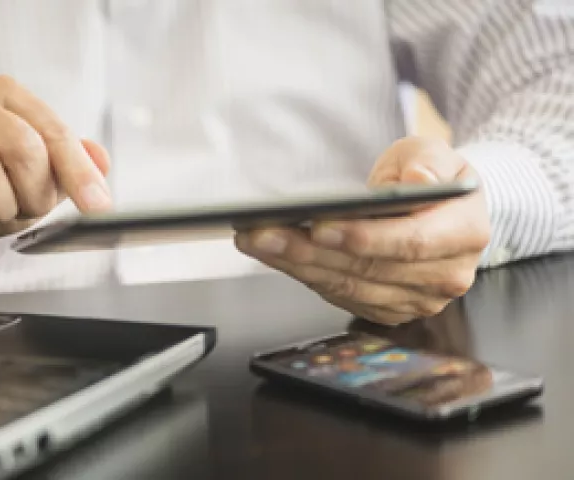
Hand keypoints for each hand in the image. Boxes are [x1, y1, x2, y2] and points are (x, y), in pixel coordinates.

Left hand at [235, 137, 489, 325]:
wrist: (442, 209)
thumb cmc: (431, 177)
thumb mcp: (435, 152)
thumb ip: (428, 162)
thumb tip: (419, 181)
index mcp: (465, 234)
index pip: (411, 243)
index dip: (364, 238)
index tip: (319, 226)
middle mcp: (445, 276)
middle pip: (369, 269)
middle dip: (309, 252)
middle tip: (263, 233)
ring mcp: (418, 299)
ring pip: (348, 287)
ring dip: (296, 265)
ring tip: (257, 241)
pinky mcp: (390, 309)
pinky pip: (340, 296)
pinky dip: (304, 276)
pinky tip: (275, 255)